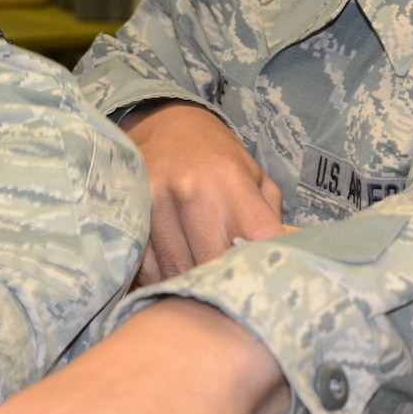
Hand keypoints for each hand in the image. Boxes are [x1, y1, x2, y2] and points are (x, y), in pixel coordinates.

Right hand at [121, 101, 284, 283]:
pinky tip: (174, 274)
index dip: (265, 265)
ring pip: (177, 271)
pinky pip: (148, 268)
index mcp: (231, 181)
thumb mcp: (255, 176)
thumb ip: (271, 217)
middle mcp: (193, 192)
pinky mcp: (131, 215)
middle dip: (225, 283)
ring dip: (191, 285)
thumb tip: (281, 261)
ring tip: (204, 285)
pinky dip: (162, 280)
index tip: (266, 277)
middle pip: (214, 265)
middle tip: (232, 289)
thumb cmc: (218, 157)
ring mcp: (156, 204)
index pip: (258, 240)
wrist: (165, 125)